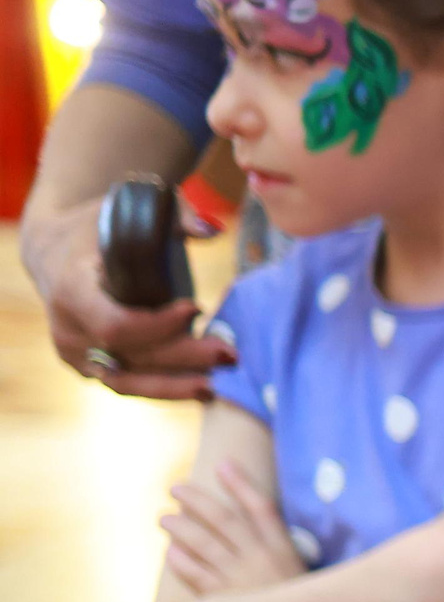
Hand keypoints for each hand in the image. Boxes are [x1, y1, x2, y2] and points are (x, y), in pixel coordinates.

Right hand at [22, 196, 227, 399]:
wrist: (55, 252)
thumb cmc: (98, 228)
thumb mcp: (126, 212)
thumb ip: (173, 218)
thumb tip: (212, 229)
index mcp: (71, 291)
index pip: (115, 325)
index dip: (158, 326)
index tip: (197, 308)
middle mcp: (68, 329)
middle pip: (132, 356)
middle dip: (184, 357)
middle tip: (230, 353)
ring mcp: (76, 354)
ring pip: (128, 382)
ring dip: (175, 386)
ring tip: (218, 385)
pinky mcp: (89, 367)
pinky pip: (128, 384)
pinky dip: (164, 388)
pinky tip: (202, 389)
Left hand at [161, 461, 307, 595]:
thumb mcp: (300, 573)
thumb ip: (280, 550)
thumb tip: (256, 525)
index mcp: (284, 550)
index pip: (261, 507)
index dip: (241, 484)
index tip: (223, 464)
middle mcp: (261, 560)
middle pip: (223, 520)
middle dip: (196, 500)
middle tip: (175, 488)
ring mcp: (241, 581)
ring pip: (202, 544)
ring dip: (179, 528)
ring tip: (162, 518)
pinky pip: (195, 577)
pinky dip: (180, 562)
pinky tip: (169, 552)